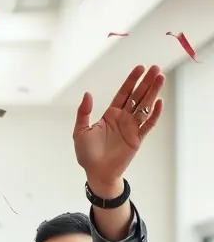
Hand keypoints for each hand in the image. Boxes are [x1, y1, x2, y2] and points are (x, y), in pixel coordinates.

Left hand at [73, 65, 163, 190]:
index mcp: (110, 114)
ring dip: (153, 93)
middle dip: (146, 82)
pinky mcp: (137, 138)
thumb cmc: (87, 154)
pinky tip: (158, 102)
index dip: (132, 81)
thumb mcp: (80, 131)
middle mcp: (123, 118)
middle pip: (137, 96)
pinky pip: (148, 124)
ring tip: (161, 78)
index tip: (140, 68)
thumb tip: (88, 94)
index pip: (124, 93)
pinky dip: (154, 114)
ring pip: (144, 106)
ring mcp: (131, 127)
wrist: (96, 172)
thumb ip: (84, 112)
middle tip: (156, 68)